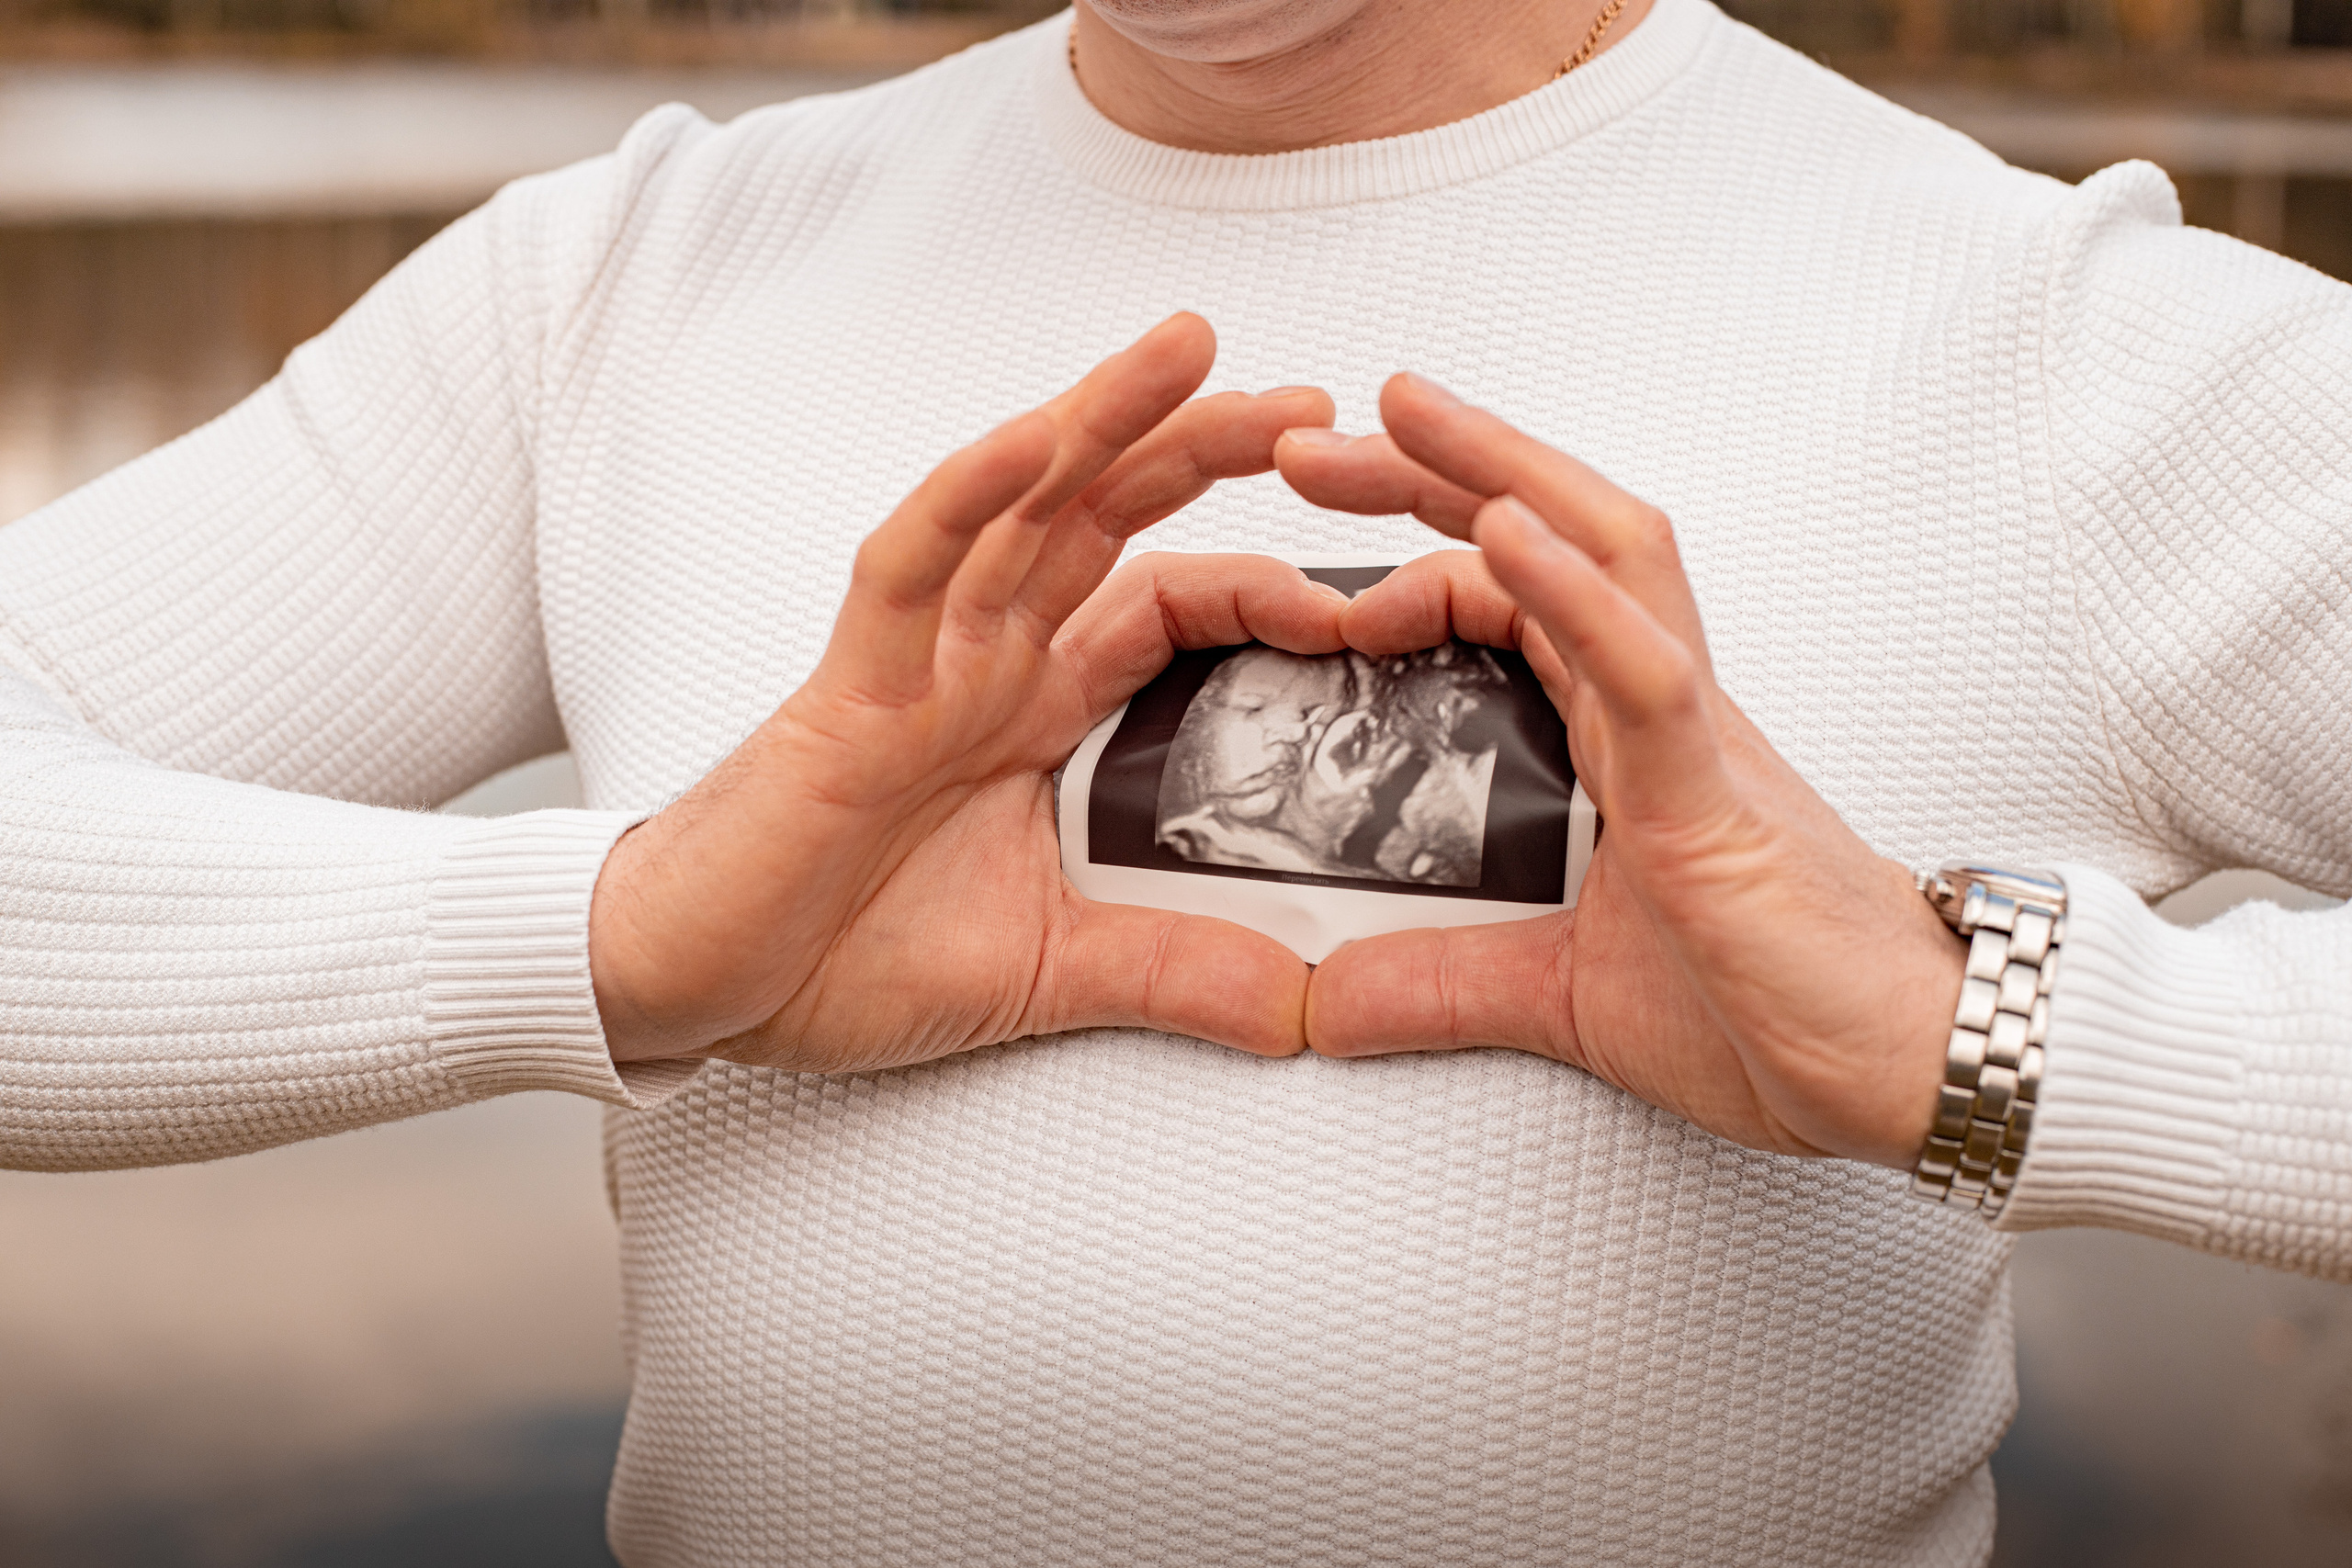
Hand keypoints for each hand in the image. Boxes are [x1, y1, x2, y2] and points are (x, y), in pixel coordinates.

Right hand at [590, 314, 1342, 1072]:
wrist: (698, 984)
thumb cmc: (844, 954)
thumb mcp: (1051, 970)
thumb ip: (1175, 971)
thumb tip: (1308, 1011)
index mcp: (1036, 710)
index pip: (1168, 606)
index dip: (1262, 583)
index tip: (1357, 593)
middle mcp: (986, 660)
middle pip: (1110, 517)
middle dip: (1205, 447)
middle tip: (1316, 404)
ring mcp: (918, 658)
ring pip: (1019, 505)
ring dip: (1103, 420)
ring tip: (1190, 348)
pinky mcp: (848, 683)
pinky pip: (910, 564)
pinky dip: (968, 495)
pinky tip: (1035, 438)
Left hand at [1276, 374, 1965, 1167]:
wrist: (1916, 1065)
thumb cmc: (1775, 1005)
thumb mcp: (1565, 998)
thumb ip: (1445, 985)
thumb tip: (1325, 1005)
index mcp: (1618, 736)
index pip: (1510, 597)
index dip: (1415, 550)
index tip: (1306, 551)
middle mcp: (1656, 706)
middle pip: (1549, 535)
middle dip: (1430, 472)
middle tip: (1305, 441)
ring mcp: (1693, 736)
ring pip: (1608, 553)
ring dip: (1502, 473)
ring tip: (1401, 413)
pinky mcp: (1717, 797)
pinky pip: (1649, 671)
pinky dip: (1577, 594)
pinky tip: (1507, 532)